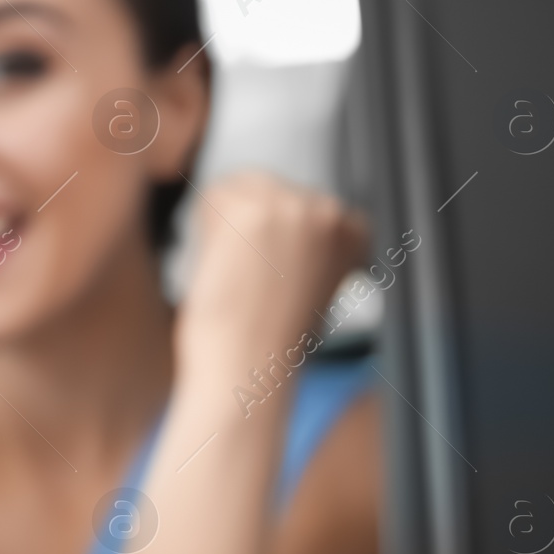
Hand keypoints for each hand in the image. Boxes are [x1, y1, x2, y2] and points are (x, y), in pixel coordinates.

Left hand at [176, 172, 367, 377]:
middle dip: (246, 221)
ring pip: (237, 187)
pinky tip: (216, 264)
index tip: (268, 262)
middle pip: (266, 185)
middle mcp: (327, 212)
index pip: (301, 200)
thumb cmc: (272, 340)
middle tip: (243, 272)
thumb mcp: (313, 283)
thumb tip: (275, 220)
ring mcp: (289, 206)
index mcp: (351, 230)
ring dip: (223, 223)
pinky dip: (202, 228)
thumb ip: (307, 245)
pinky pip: (209, 198)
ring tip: (231, 270)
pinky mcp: (249, 210)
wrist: (248, 367)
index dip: (272, 229)